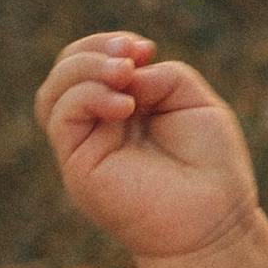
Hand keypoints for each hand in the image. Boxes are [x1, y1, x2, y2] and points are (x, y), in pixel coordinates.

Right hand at [37, 32, 260, 264]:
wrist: (215, 222)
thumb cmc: (211, 166)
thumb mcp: (192, 102)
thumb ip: (158, 76)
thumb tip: (123, 71)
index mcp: (122, 110)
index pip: (89, 64)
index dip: (107, 45)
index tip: (146, 48)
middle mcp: (97, 129)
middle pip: (63, 74)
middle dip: (91, 50)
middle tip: (132, 53)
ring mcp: (85, 149)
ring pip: (52, 94)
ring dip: (84, 68)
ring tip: (124, 71)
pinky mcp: (79, 168)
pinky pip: (62, 117)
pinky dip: (88, 96)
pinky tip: (125, 104)